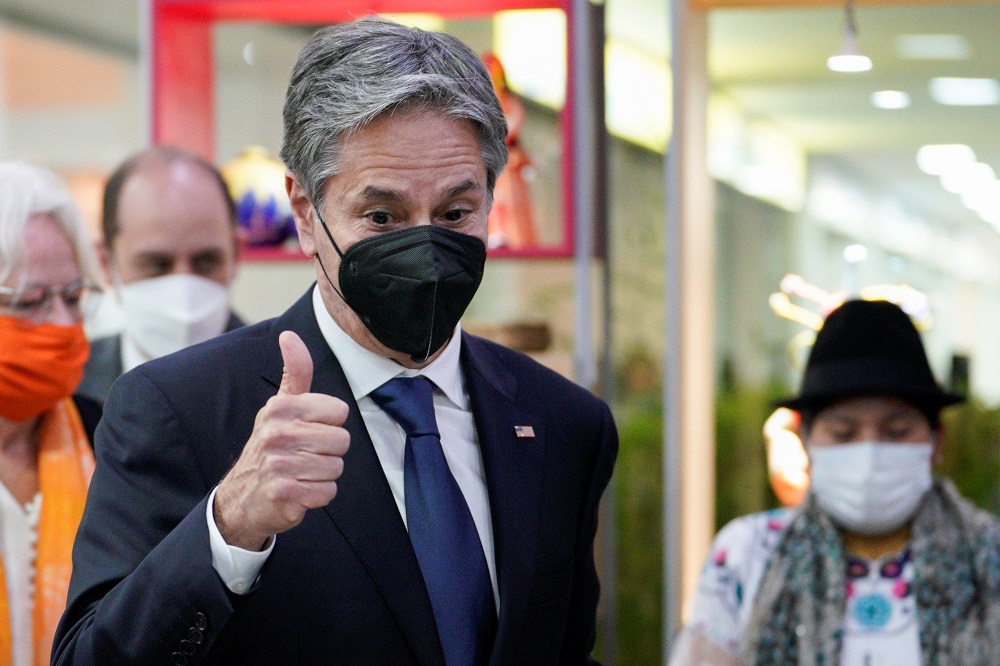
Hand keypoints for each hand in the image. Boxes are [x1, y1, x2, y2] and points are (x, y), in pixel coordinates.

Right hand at [214, 330, 349, 549]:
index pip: (339, 412)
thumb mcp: (281, 405)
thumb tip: (290, 335)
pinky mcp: (283, 493)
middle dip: (329, 451)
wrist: (243, 495)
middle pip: (341, 441)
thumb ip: (295, 371)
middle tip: (305, 455)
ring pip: (336, 467)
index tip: (309, 430)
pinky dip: (318, 495)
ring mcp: (278, 464)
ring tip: (301, 472)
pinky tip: (299, 489)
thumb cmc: (271, 445)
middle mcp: (277, 433)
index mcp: (280, 408)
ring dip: (323, 474)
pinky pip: (326, 492)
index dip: (330, 424)